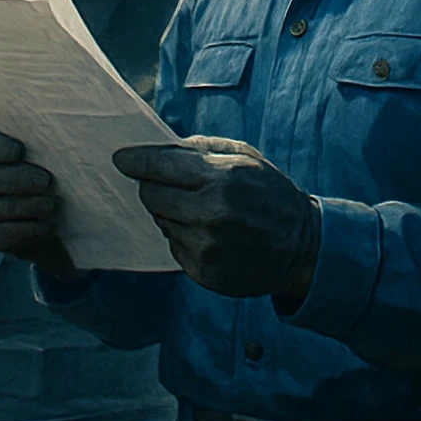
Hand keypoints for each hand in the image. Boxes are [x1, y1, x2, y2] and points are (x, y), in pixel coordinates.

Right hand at [0, 128, 79, 280]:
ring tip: (52, 204)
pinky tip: (47, 225)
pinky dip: (26, 228)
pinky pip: (2, 233)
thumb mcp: (70, 153)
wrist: (70, 217)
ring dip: (23, 205)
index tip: (20, 150)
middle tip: (46, 181)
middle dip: (14, 180)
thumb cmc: (68, 172)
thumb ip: (72, 141)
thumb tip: (102, 138)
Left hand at [112, 135, 320, 301]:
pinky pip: (173, 245)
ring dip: (171, 211)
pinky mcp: (203, 272)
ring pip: (161, 220)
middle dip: (152, 186)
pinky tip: (207, 232)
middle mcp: (211, 213)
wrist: (301, 246)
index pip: (161, 166)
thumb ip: (200, 149)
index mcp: (222, 178)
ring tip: (200, 209)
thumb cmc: (270, 193)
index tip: (120, 159)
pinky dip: (182, 235)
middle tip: (168, 184)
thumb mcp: (245, 156)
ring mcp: (206, 246)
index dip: (136, 161)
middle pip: (151, 195)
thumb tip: (158, 149)